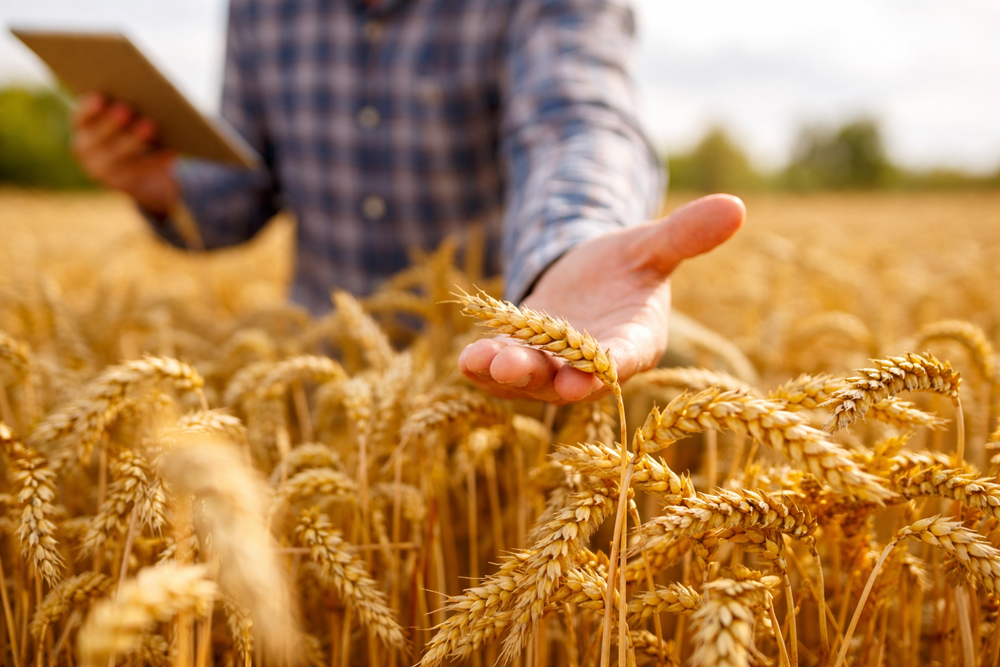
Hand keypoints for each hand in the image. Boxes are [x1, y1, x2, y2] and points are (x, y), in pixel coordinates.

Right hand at [71, 93, 179, 215]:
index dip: (88, 108)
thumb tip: (143, 92)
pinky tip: (171, 151)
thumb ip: (124, 107)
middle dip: (111, 123)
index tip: (100, 96)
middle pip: (97, 137)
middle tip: (126, 108)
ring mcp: (104, 170)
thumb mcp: (125, 121)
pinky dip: (157, 160)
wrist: (143, 177)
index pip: (80, 117)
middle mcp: (86, 151)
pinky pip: (141, 170)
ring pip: (118, 156)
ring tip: (150, 125)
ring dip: (133, 140)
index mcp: (82, 129)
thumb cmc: (133, 132)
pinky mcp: (125, 184)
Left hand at [458, 194, 744, 402]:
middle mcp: (592, 367)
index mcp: (633, 342)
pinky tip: (467, 360)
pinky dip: (484, 368)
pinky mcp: (522, 360)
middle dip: (543, 375)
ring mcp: (554, 368)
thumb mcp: (652, 246)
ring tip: (481, 360)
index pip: (622, 358)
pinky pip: (502, 371)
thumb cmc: (629, 268)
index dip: (606, 366)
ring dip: (505, 373)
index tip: (588, 374)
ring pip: (530, 379)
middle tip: (516, 368)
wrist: (589, 282)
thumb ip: (686, 234)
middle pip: (568, 378)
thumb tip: (736, 205)